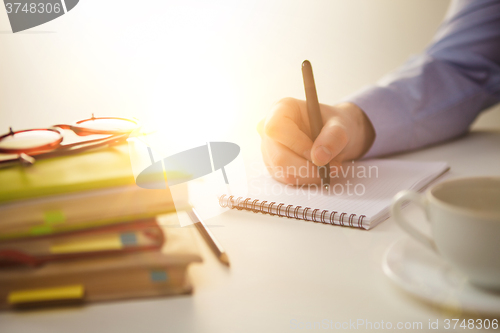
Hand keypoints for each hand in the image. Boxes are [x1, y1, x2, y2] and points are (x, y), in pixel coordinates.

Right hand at [257, 98, 374, 184]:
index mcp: (282, 109)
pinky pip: (287, 178)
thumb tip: (319, 157)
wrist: (333, 136)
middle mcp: (269, 129)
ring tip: (330, 167)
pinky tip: (320, 171)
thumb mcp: (341, 125)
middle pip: (278, 156)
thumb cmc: (334, 124)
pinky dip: (307, 179)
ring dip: (310, 174)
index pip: (276, 129)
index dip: (296, 144)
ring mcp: (269, 149)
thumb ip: (333, 137)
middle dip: (307, 167)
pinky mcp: (274, 165)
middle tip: (331, 167)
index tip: (318, 154)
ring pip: (283, 170)